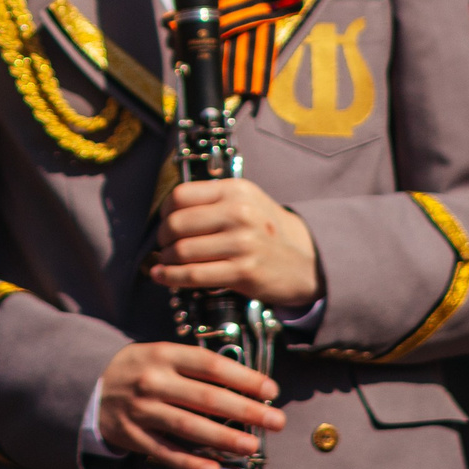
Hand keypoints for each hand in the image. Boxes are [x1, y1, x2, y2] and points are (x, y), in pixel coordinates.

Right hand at [94, 341, 284, 468]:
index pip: (210, 365)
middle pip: (205, 398)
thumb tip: (246, 388)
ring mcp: (141, 410)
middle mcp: (152, 381)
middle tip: (276, 421)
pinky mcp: (132, 436)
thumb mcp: (164, 355)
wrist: (90, 384)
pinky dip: (191, 464)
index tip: (271, 390)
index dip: (244, 377)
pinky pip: (166, 453)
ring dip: (224, 439)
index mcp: (164, 355)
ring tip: (252, 447)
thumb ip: (197, 368)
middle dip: (246, 411)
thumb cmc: (140, 369)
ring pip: (188, 427)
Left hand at [148, 178, 322, 307]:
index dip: (164, 211)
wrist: (306, 262)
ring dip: (166, 260)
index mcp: (235, 191)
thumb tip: (167, 213)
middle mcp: (239, 213)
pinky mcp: (243, 271)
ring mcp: (242, 243)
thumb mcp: (247, 202)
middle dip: (162, 239)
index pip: (181, 195)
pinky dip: (172, 277)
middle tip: (164, 246)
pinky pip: (194, 275)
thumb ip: (213, 201)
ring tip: (166, 262)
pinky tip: (163, 276)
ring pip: (182, 251)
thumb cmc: (267, 232)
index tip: (164, 222)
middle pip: (176, 224)